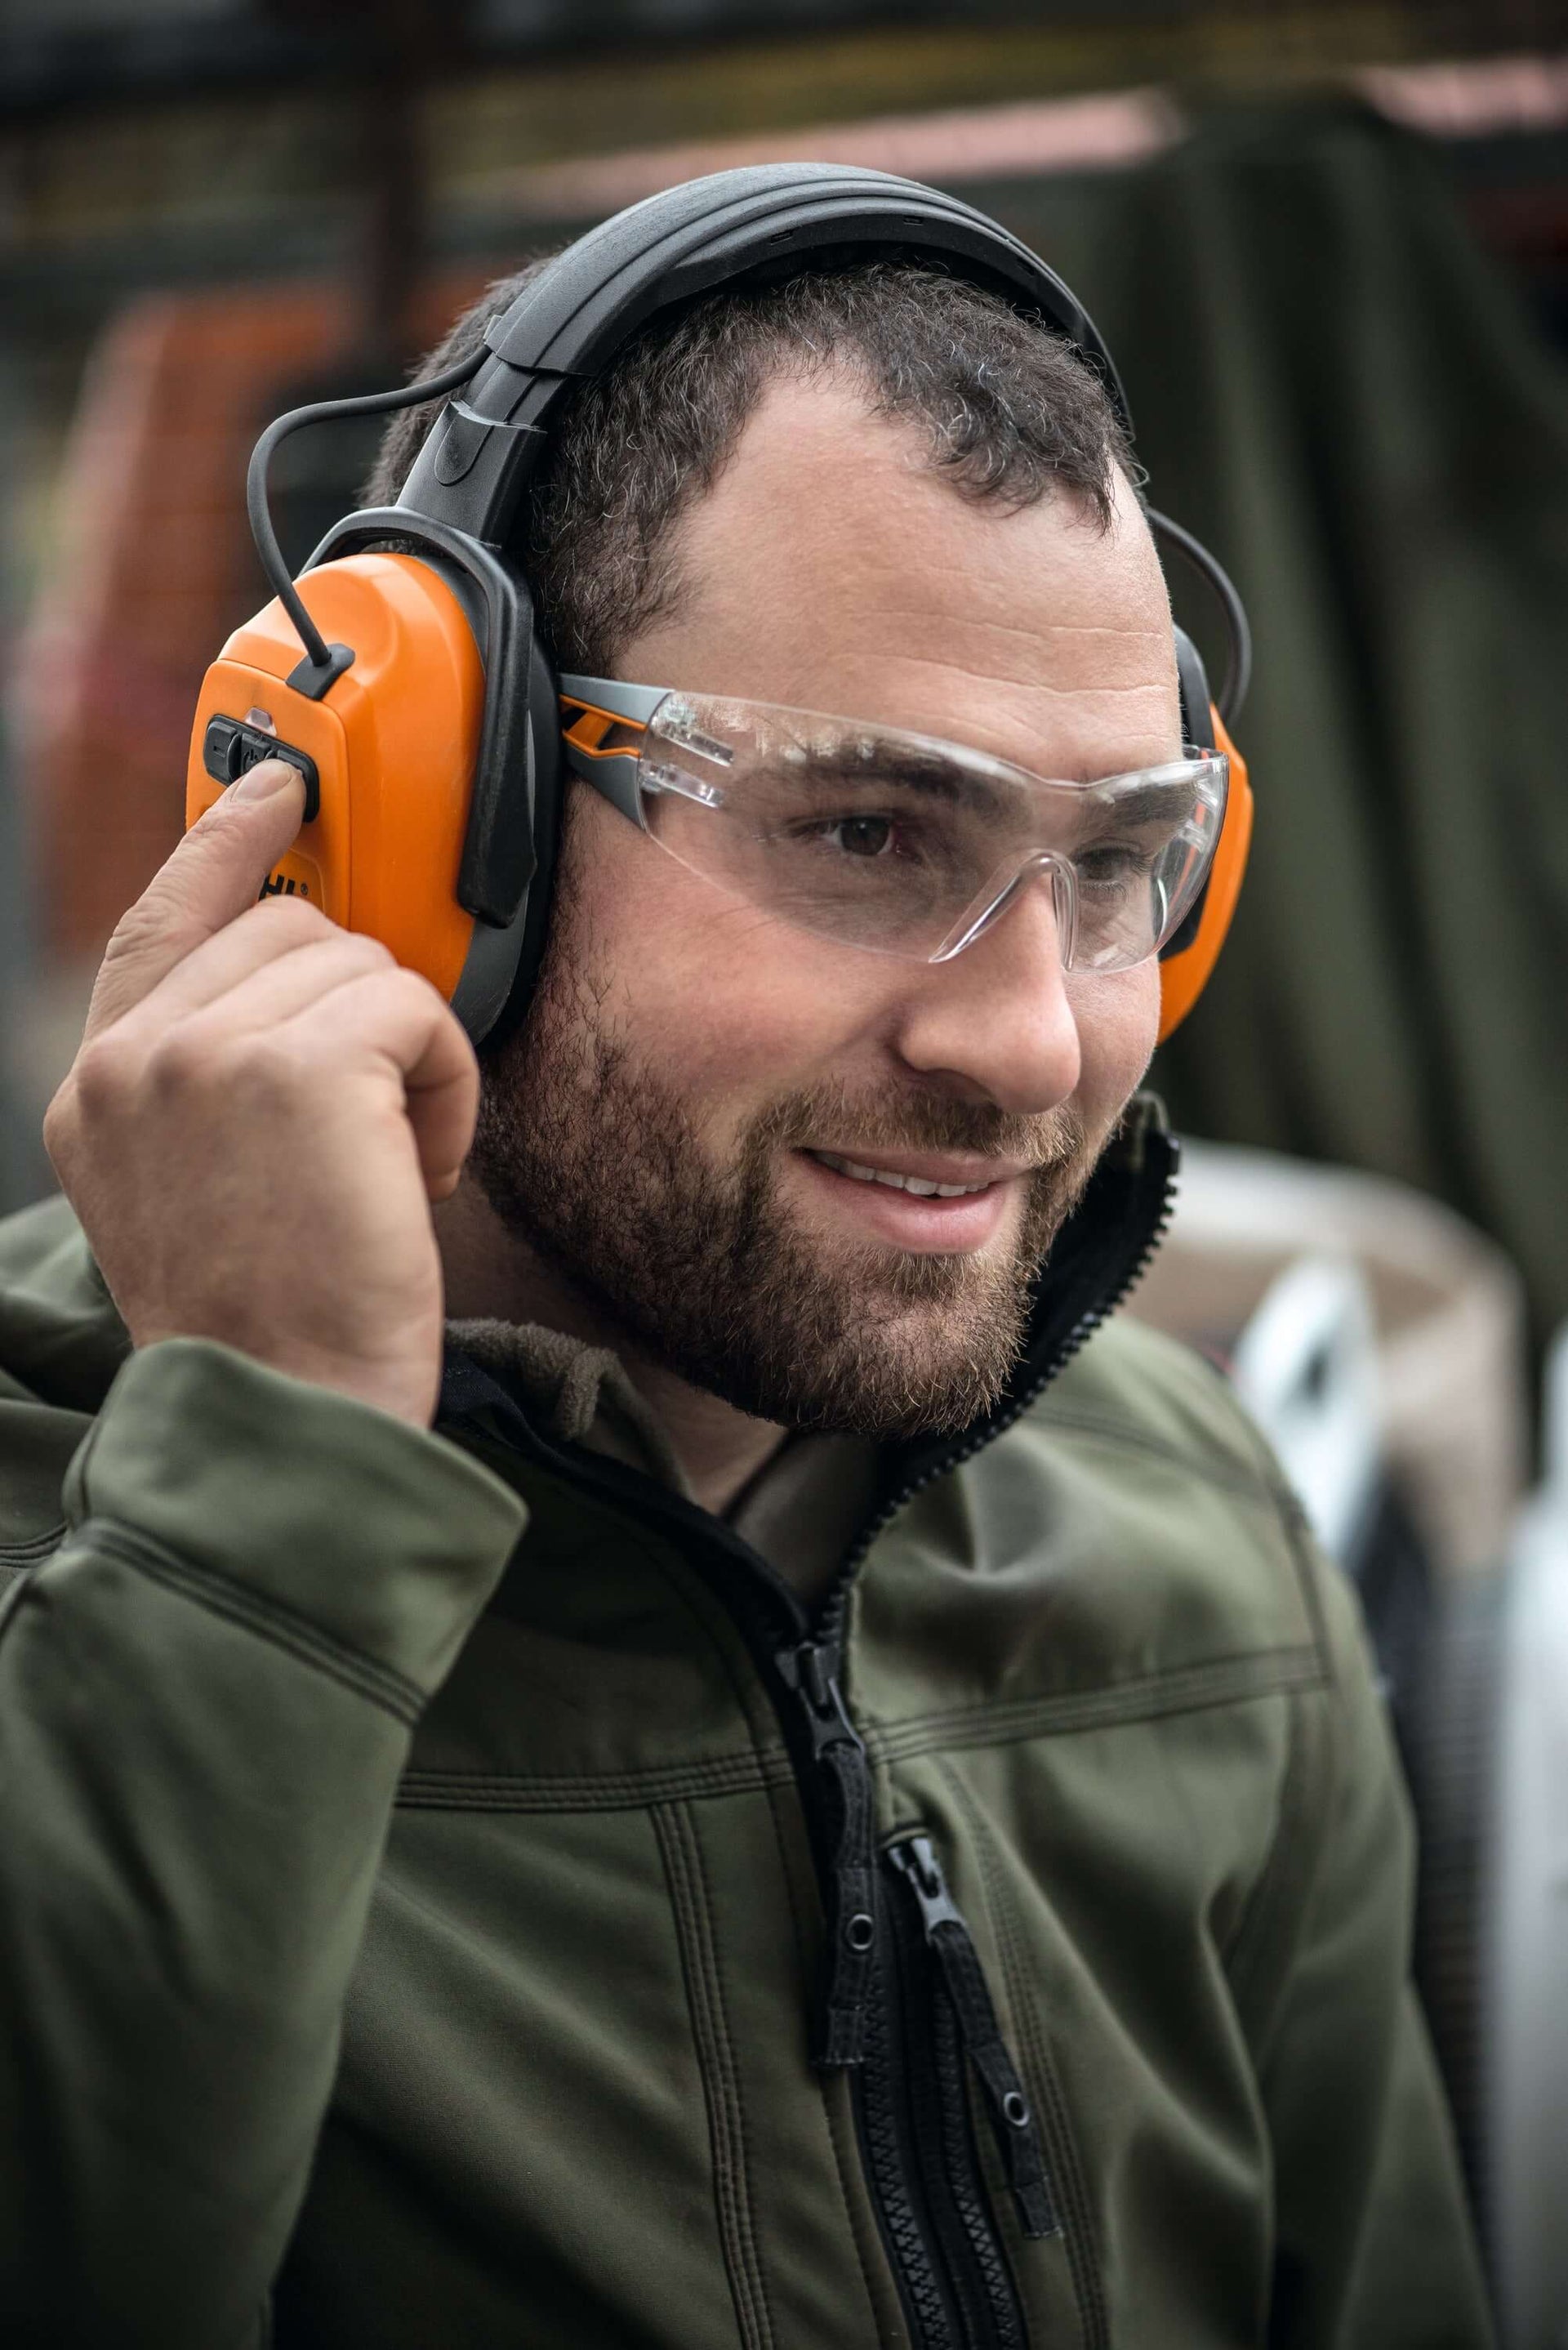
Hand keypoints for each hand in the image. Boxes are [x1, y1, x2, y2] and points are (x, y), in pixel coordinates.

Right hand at [44, 760, 477, 1426]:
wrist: (289, 1416)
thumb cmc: (272, 1330)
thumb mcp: (190, 1193)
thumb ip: (207, 1082)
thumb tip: (298, 980)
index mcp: (98, 1089)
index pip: (156, 921)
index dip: (223, 844)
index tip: (277, 791)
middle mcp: (135, 1059)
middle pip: (294, 937)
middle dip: (362, 1022)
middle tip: (368, 1141)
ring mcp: (207, 1054)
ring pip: (366, 968)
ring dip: (409, 1062)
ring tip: (384, 1172)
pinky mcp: (301, 1067)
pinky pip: (417, 1010)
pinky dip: (447, 1087)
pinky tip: (416, 1174)